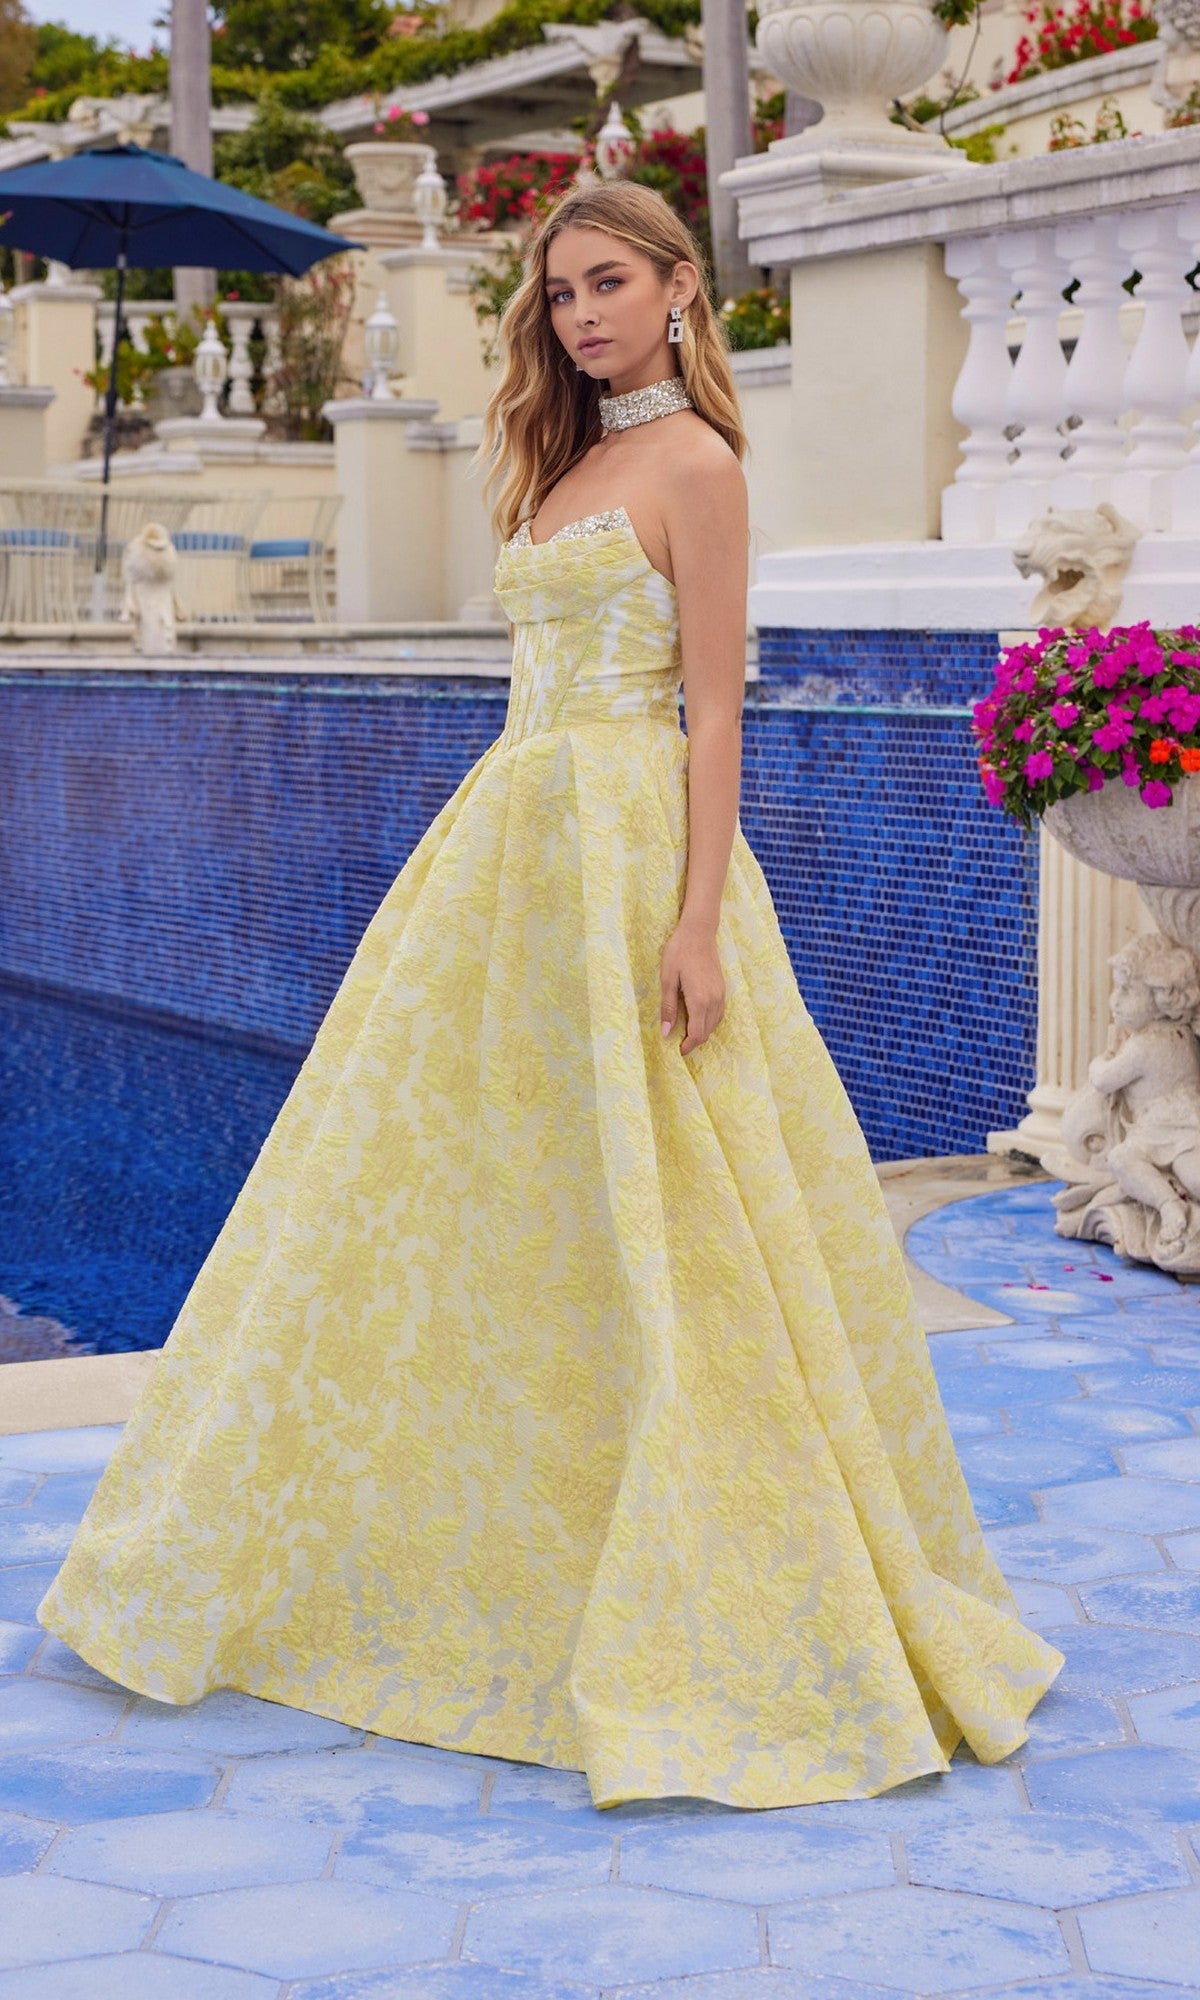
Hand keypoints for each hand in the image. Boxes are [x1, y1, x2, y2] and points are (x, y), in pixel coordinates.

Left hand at [660, 922, 724, 1056]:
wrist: (699, 932)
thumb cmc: (679, 952)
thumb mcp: (667, 979)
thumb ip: (668, 1007)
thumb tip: (665, 1032)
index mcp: (700, 1000)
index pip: (698, 1034)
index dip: (688, 1046)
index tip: (677, 1051)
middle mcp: (714, 1000)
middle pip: (707, 1032)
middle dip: (694, 1042)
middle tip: (678, 1042)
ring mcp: (721, 994)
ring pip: (714, 1024)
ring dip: (702, 1032)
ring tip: (686, 1032)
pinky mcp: (722, 989)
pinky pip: (719, 1014)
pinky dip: (709, 1022)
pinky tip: (698, 1019)